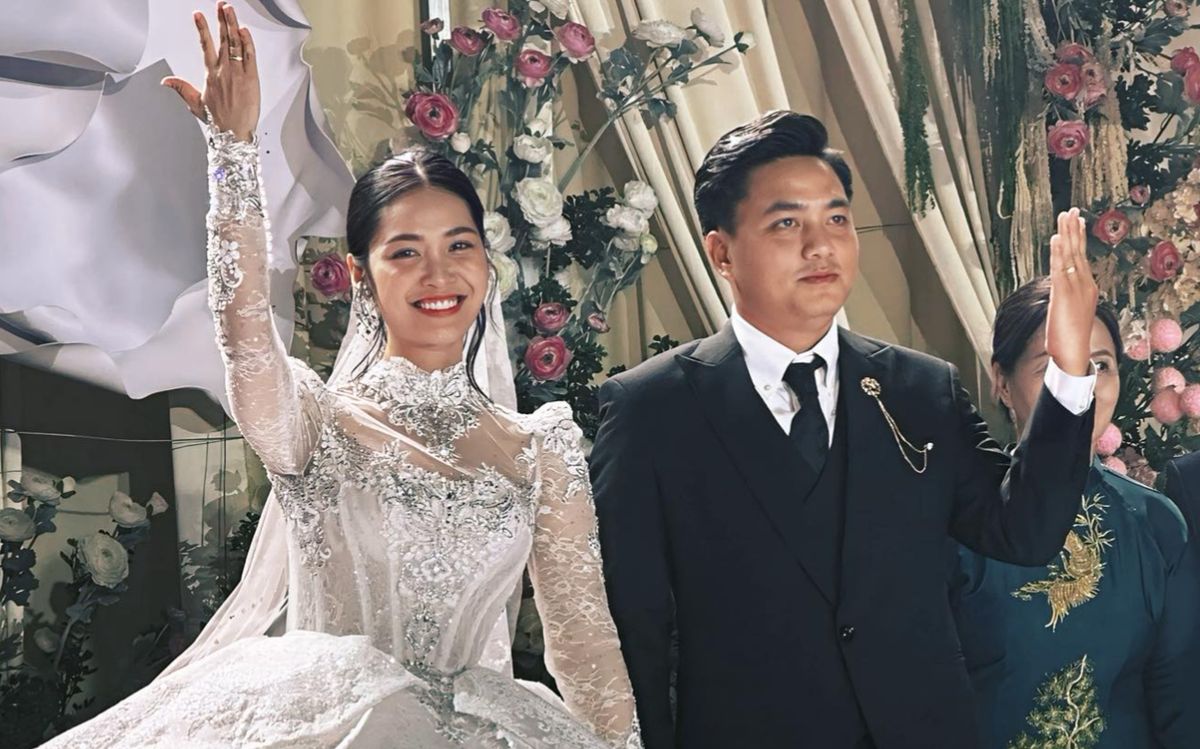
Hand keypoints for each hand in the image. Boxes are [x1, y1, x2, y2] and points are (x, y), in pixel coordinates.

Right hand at [161, 2, 259, 141]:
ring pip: (236, 44)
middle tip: (221, 5)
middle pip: (222, 39)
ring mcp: (238, 74)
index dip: (202, 29)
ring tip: (230, 10)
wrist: (234, 134)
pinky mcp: (251, 79)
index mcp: (210, 75)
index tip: (198, 15)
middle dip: (221, 19)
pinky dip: (247, 42)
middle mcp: (223, 71)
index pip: (205, 46)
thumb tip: (165, 81)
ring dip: (233, 25)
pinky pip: (249, 56)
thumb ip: (181, 88)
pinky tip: (244, 30)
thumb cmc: (219, 121)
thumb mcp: (195, 103)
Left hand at [1045, 207, 1098, 375]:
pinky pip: (1061, 269)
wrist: (1073, 355)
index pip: (1082, 257)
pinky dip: (1060, 253)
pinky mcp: (1064, 295)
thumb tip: (1059, 289)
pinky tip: (1057, 239)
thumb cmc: (1069, 337)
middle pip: (1078, 252)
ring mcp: (1076, 289)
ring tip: (1064, 216)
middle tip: (1071, 210)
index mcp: (1087, 288)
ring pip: (1071, 256)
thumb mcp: (1068, 311)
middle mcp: (1085, 285)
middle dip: (1074, 230)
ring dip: (1067, 235)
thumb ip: (1065, 297)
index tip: (1076, 221)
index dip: (1078, 238)